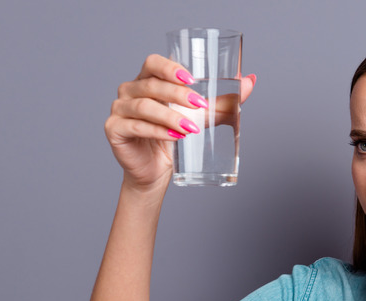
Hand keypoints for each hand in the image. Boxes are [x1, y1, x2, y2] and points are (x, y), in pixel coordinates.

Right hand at [104, 54, 255, 190]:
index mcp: (147, 80)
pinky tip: (173, 137)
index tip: (192, 79)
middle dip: (178, 94)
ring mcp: (120, 110)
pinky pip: (136, 127)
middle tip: (201, 106)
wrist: (156, 172)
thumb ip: (223, 100)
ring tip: (191, 128)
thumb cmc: (176, 139)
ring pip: (144, 106)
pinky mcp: (114, 130)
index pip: (153, 62)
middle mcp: (129, 91)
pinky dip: (156, 131)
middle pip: (151, 84)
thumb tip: (251, 80)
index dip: (170, 67)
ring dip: (170, 115)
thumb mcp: (202, 117)